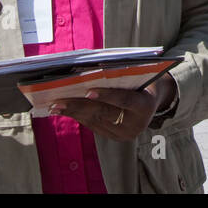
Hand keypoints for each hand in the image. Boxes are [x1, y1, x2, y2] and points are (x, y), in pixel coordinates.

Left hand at [49, 75, 177, 140]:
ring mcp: (125, 133)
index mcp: (145, 105)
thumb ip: (119, 74)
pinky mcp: (115, 138)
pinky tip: (64, 110)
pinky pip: (94, 126)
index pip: (125, 100)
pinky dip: (78, 116)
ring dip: (73, 112)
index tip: (88, 91)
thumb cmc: (141, 81)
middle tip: (58, 101)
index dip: (107, 95)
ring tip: (55, 105)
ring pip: (95, 121)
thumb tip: (87, 70)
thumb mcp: (137, 76)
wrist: (152, 101)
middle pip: (104, 113)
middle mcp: (136, 124)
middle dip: (79, 106)